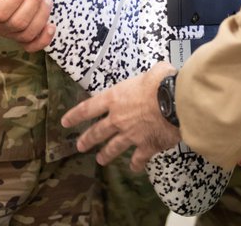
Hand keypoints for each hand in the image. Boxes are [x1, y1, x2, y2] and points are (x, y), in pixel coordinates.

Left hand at [61, 61, 180, 170]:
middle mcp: (118, 119)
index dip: (75, 116)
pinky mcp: (146, 146)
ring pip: (113, 147)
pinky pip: (138, 158)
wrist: (175, 103)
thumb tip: (160, 72)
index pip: (88, 108)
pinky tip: (134, 168)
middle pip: (97, 131)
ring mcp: (130, 135)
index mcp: (115, 98)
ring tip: (100, 160)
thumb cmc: (162, 82)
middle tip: (80, 146)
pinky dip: (136, 164)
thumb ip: (150, 76)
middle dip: (87, 139)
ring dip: (106, 154)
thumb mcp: (153, 72)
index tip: (65, 122)